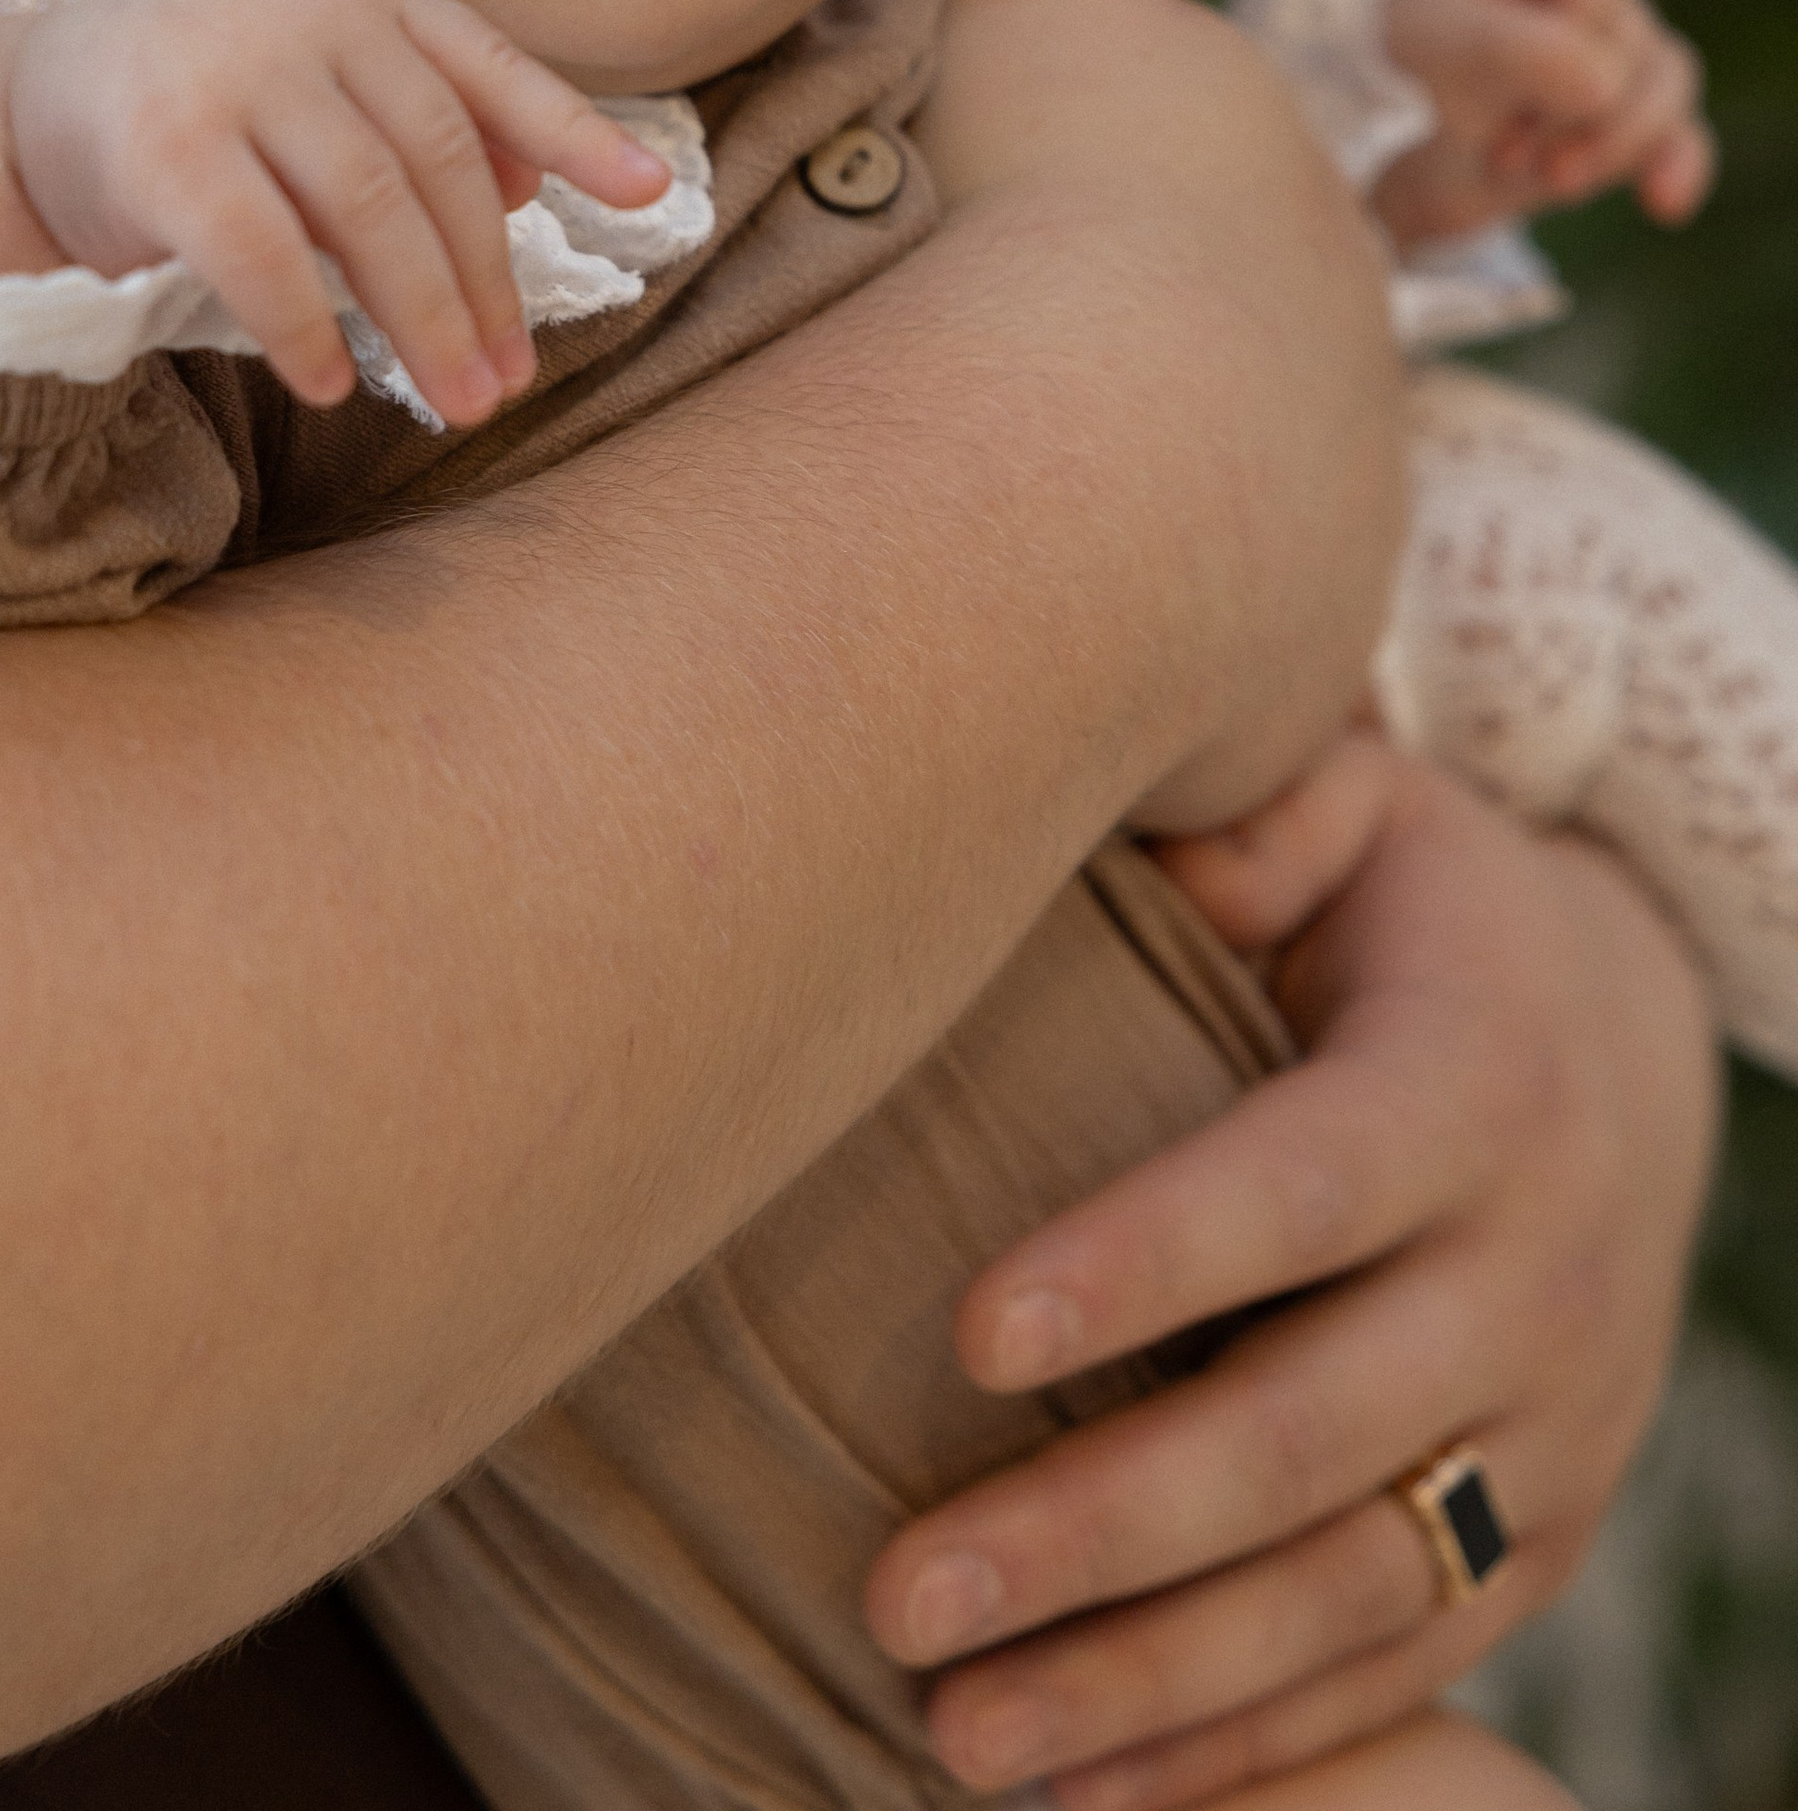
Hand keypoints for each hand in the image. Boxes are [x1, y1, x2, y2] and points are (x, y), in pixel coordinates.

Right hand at [3, 0, 671, 421]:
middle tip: (510, 375)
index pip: (481, 61)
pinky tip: (330, 382)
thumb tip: (530, 183)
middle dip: (484, 277)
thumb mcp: (308, 82)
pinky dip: (304, 323)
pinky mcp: (159, 142)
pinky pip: (258, 250)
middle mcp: (301, 10)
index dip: (570, 129)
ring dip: (421, 314)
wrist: (12, 98)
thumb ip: (412, 112)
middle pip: (430, 158)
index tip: (649, 196)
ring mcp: (229, 69)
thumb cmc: (188, 103)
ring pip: (364, 206)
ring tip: (455, 396)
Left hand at [862, 760, 1717, 1807]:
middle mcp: (1533, 1278)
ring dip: (1146, 1682)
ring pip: (1343, 1594)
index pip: (1298, 1192)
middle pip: (1307, 1436)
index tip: (964, 1338)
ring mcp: (1551, 1438)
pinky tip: (1080, 1793)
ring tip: (950, 1730)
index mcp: (1475, 1087)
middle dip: (1100, 1532)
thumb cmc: (1408, 910)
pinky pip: (1393, 1673)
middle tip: (898, 1599)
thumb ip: (1251, 812)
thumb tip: (1148, 863)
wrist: (1626, 1051)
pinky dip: (1245, 1753)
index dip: (1141, 1266)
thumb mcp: (1358, 812)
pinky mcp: (1535, 1545)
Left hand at [1372, 0, 1712, 247]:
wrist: (1389, 148)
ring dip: (1603, 145)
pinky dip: (1674, 168)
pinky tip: (1662, 203)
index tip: (1522, 60)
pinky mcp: (1628, 119)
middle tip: (1500, 143)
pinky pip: (1683, 137)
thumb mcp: (1433, 42)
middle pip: (1627, 37)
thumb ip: (1515, 48)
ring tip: (1542, 176)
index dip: (1577, 9)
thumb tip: (1603, 84)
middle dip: (1565, 105)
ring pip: (1665, 87)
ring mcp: (1618, 54)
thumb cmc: (1401, 64)